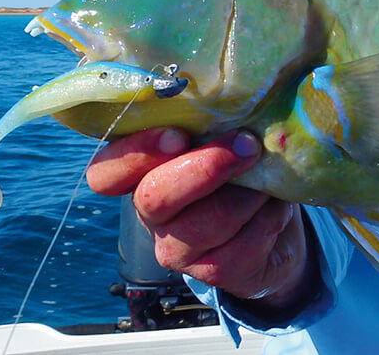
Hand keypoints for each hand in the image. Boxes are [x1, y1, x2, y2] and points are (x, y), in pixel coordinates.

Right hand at [86, 127, 312, 306]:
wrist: (271, 217)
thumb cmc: (242, 163)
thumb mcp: (226, 136)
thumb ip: (218, 123)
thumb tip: (241, 104)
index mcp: (143, 173)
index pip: (105, 172)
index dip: (136, 153)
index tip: (179, 135)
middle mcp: (150, 213)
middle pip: (155, 197)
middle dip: (206, 168)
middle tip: (248, 144)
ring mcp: (176, 249)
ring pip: (212, 221)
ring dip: (252, 193)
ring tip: (269, 177)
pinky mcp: (211, 273)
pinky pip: (244, 244)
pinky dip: (269, 218)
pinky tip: (273, 207)